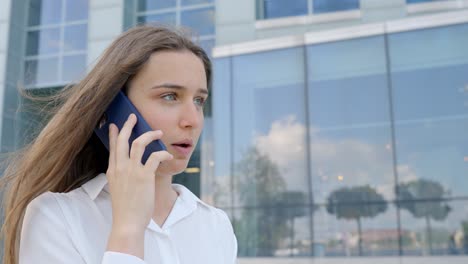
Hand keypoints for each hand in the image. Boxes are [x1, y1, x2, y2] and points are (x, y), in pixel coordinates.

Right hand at [105, 113, 172, 257]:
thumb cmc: (125, 208)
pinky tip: (167, 154)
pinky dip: (162, 153)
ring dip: (149, 135)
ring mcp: (131, 171)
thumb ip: (121, 176)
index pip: (113, 147)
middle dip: (128, 125)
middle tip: (133, 116)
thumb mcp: (118, 188)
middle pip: (123, 140)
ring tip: (158, 132)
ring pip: (138, 143)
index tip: (114, 124)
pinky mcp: (144, 176)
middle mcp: (120, 167)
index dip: (114, 134)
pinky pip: (155, 156)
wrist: (127, 222)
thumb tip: (126, 168)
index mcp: (112, 170)